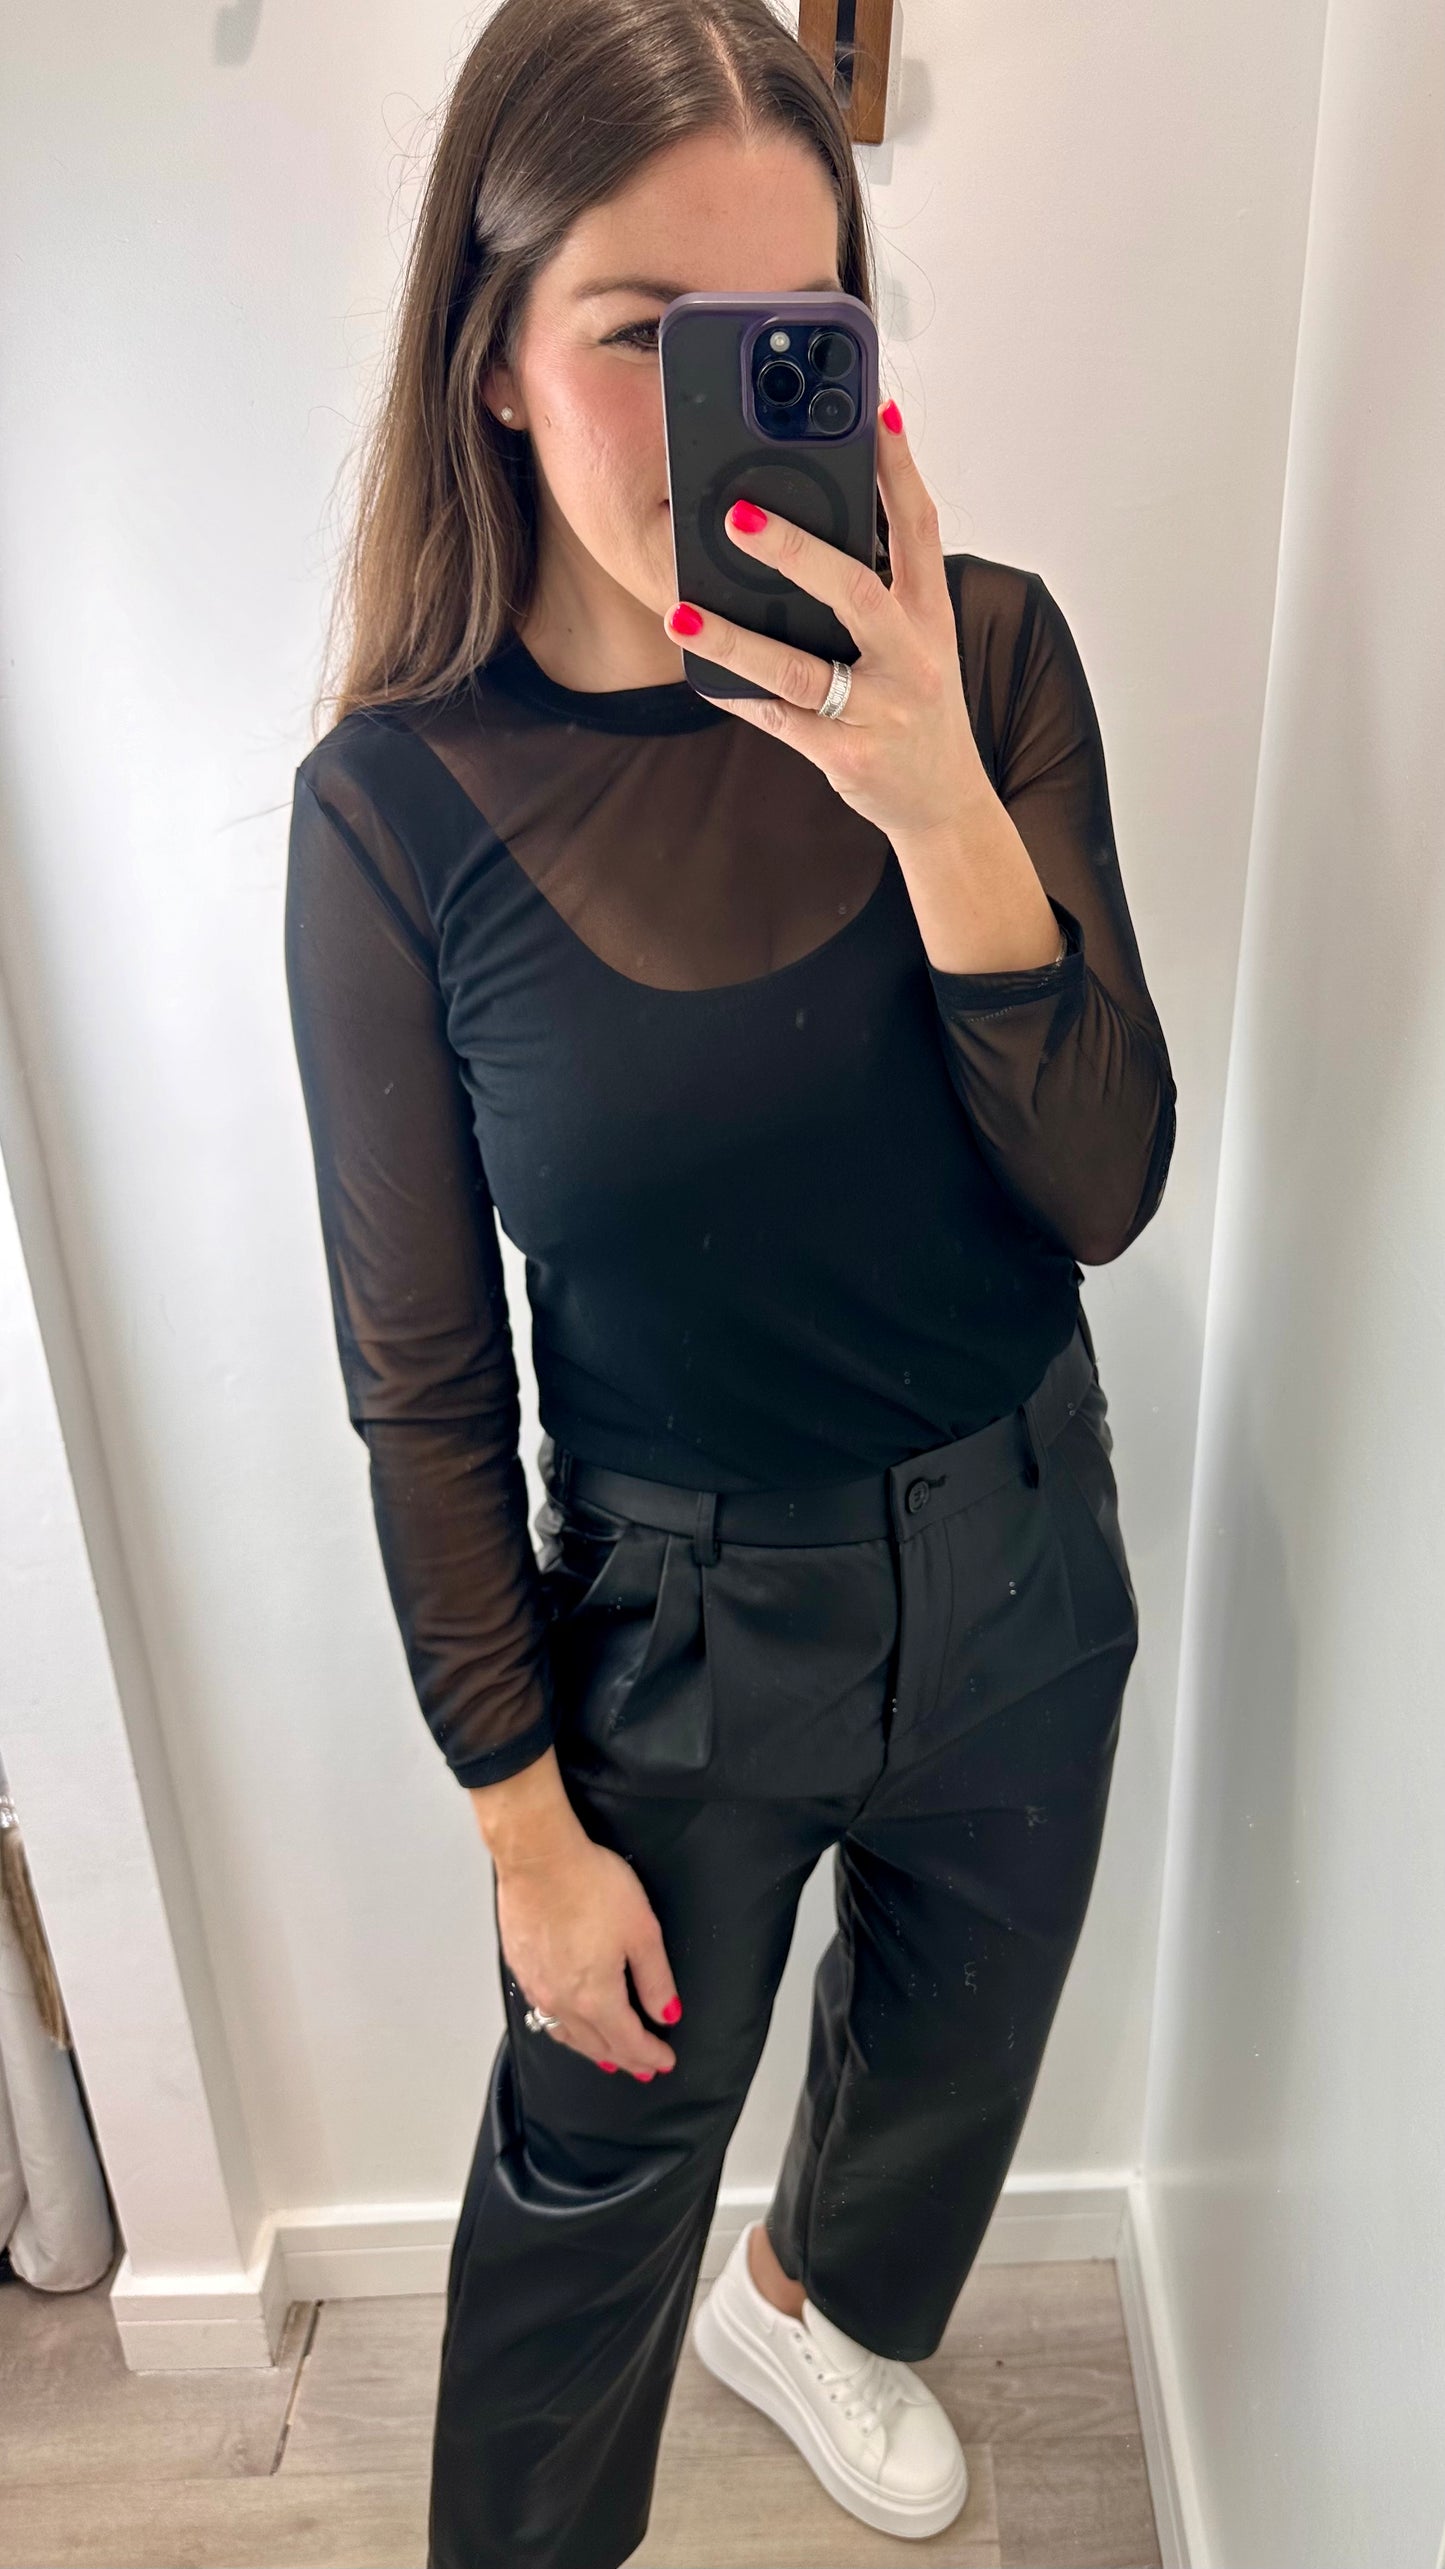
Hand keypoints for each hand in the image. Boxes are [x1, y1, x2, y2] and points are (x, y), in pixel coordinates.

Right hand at [496, 1830, 682, 2080]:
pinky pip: (545, 2015)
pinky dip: (564, 2029)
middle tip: (643, 2067)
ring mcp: (537, 1988)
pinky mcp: (521, 1970)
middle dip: (625, 2058)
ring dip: (592, 2050)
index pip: (629, 2041)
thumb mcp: (642, 1931)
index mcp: (597, 1998)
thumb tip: (667, 2013)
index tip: (665, 2061)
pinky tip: (568, 2024)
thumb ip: (655, 1979)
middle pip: (598, 2045)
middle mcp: (563, 2002)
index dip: (651, 2054)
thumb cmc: (591, 1886)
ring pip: (567, 2036)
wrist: (538, 1857)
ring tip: (607, 2056)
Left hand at [661, 398, 988, 846]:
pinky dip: (737, 696)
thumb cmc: (918, 708)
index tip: (878, 413)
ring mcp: (881, 710)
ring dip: (737, 640)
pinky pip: (780, 722)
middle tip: (738, 516)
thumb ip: (879, 590)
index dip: (900, 469)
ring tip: (682, 613)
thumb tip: (807, 529)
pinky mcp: (848, 756)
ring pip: (802, 671)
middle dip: (796, 551)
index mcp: (931, 616)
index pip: (920, 528)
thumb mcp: (919, 642)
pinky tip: (700, 673)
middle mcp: (912, 658)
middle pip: (855, 592)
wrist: (945, 802)